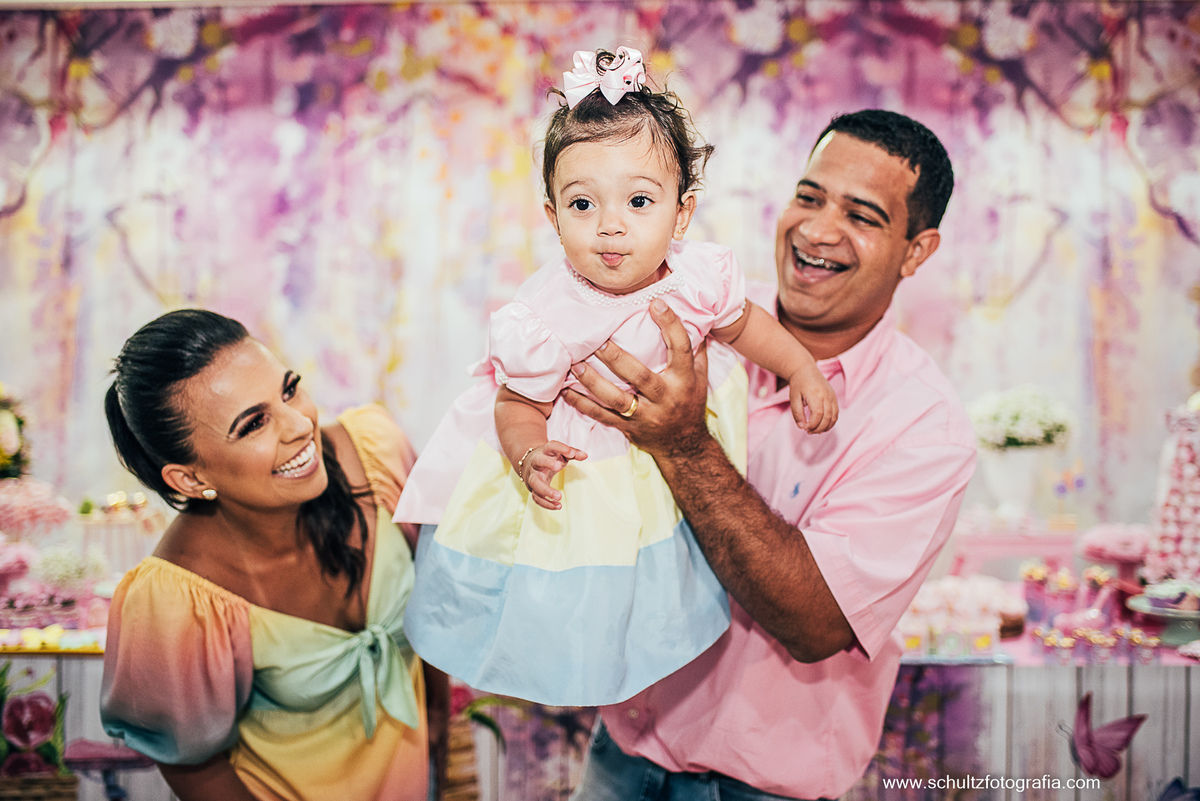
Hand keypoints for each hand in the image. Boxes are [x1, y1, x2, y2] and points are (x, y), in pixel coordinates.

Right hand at [520, 441, 586, 509]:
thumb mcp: (561, 453)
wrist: (530, 463)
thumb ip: (573, 453)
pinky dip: (546, 504)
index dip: (561, 448)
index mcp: (544, 452)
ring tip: (559, 497)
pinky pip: (536, 498)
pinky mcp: (532, 489)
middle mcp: (536, 463)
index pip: (551, 446)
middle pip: (538, 461)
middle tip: (558, 467)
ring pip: (535, 483)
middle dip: (547, 464)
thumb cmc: (550, 458)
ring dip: (545, 490)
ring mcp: (532, 476)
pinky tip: (558, 506)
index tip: (572, 453)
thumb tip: (585, 455)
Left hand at [563, 299, 710, 457]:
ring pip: (616, 399)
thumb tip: (695, 317)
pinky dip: (583, 404)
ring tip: (577, 364)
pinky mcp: (628, 427)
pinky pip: (602, 416)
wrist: (685, 446)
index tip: (656, 303)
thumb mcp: (701, 377)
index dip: (670, 325)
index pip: (680, 349)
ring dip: (594, 382)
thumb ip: (696, 349)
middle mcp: (665, 398)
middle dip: (617, 358)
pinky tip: (566, 391)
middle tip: (598, 339)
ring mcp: (645, 415)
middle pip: (640, 376)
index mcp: (684, 380)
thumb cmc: (690, 403)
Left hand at [790, 363, 838, 432]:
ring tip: (814, 430)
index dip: (812, 424)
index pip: (818, 414)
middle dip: (818, 428)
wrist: (805, 369)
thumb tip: (802, 427)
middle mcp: (826, 395)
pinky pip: (836, 413)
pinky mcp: (834, 398)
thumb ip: (797, 413)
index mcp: (815, 394)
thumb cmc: (798, 384)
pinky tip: (821, 426)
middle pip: (827, 417)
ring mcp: (832, 396)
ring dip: (825, 427)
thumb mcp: (793, 398)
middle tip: (808, 431)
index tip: (804, 428)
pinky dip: (830, 422)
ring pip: (834, 417)